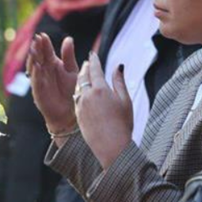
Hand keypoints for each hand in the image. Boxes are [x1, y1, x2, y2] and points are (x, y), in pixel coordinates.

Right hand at [28, 34, 78, 133]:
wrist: (70, 111)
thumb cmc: (72, 90)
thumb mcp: (72, 70)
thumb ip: (68, 55)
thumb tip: (68, 38)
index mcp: (52, 62)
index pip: (46, 50)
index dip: (44, 43)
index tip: (42, 35)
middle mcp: (44, 70)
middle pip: (38, 56)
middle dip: (36, 48)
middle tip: (36, 39)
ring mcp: (39, 80)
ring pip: (33, 67)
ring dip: (33, 58)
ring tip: (33, 50)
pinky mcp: (38, 91)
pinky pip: (35, 81)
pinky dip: (35, 74)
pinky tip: (36, 66)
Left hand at [75, 53, 132, 168]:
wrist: (111, 146)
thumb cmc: (122, 124)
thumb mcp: (125, 101)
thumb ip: (119, 82)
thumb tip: (118, 66)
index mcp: (101, 89)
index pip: (95, 69)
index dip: (94, 60)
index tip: (93, 54)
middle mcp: (87, 95)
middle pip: (83, 76)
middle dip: (86, 68)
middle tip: (87, 63)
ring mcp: (80, 105)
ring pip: (78, 87)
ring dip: (80, 79)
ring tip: (84, 76)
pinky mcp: (77, 115)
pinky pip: (76, 98)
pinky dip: (78, 92)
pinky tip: (81, 93)